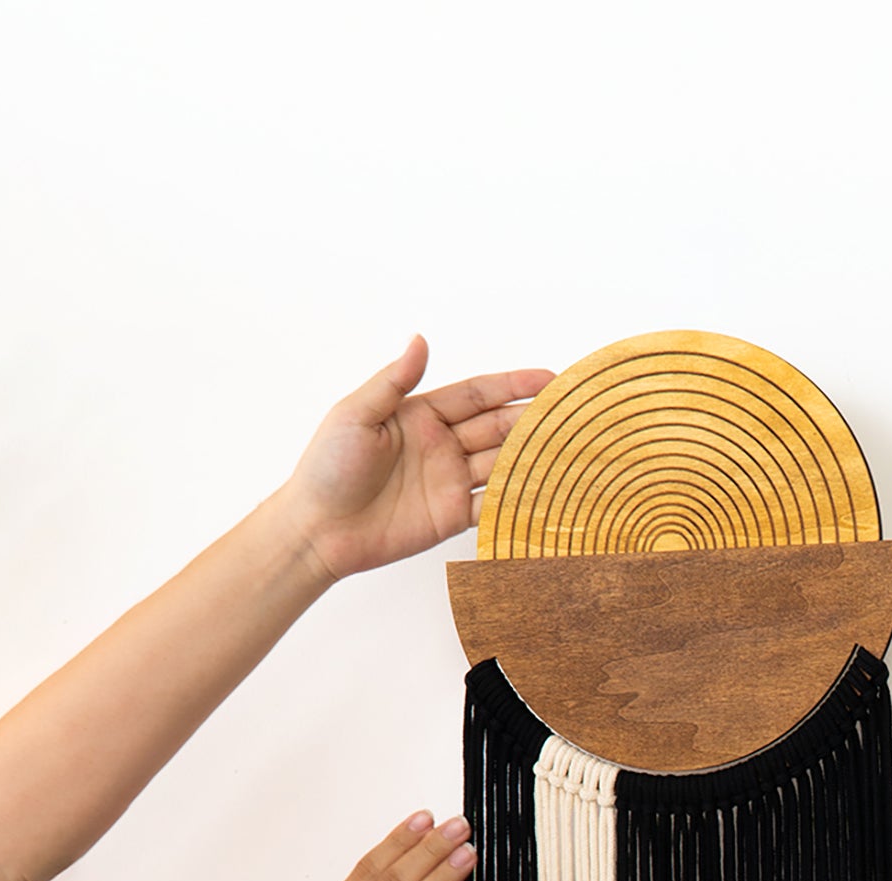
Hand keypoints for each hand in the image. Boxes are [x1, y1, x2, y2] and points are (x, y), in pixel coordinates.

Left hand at [267, 337, 553, 581]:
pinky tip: (544, 488)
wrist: (320, 529)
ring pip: (502, 462)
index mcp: (420, 415)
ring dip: (532, 456)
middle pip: (498, 427)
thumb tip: (420, 340)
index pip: (477, 395)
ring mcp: (451, 481)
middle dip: (533, 420)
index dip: (513, 385)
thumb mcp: (356, 414)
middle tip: (571, 415)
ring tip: (569, 449)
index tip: (549, 378)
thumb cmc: (328, 468)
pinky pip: (494, 502)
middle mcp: (441, 444)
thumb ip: (394, 381)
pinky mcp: (454, 516)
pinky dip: (519, 496)